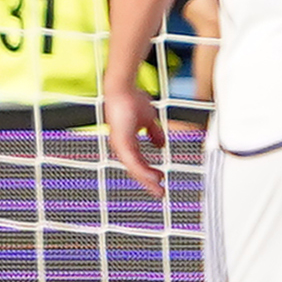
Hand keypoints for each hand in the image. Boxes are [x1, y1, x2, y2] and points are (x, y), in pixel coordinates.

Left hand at [99, 80, 166, 195]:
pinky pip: (133, 161)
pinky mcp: (121, 142)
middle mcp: (122, 146)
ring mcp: (120, 145)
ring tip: (159, 188)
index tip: (161, 180)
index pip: (139, 163)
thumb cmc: (132, 100)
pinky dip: (143, 171)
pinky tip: (153, 177)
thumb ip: (154, 133)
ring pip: (134, 169)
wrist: (123, 89)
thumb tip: (161, 145)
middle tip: (160, 192)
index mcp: (127, 143)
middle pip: (136, 170)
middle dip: (148, 182)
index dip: (149, 173)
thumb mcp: (148, 120)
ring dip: (147, 180)